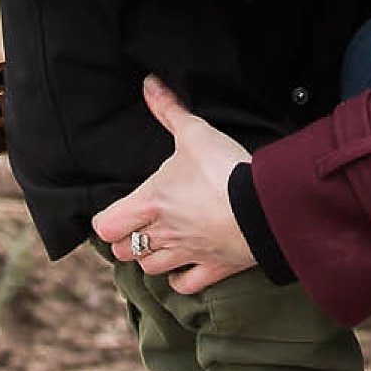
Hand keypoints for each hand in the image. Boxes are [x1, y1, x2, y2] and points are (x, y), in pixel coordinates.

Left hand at [92, 78, 256, 292]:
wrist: (264, 207)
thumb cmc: (224, 169)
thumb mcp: (194, 133)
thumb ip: (168, 110)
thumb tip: (149, 84)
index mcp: (150, 204)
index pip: (105, 226)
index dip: (107, 220)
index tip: (120, 210)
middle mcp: (162, 234)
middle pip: (123, 253)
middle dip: (127, 241)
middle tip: (141, 225)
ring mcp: (186, 255)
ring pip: (151, 271)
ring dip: (152, 259)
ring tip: (162, 243)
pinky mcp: (213, 270)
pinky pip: (185, 287)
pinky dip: (181, 280)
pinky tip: (185, 266)